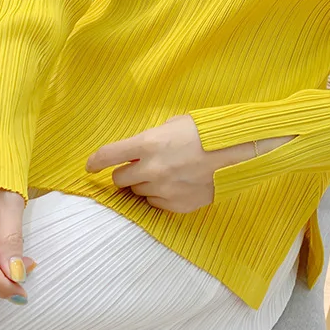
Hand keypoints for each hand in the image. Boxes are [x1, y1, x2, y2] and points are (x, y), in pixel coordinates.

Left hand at [85, 114, 242, 212]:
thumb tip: (139, 149)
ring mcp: (164, 190)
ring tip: (167, 172)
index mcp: (148, 143)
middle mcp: (151, 169)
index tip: (90, 166)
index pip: (108, 155)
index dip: (95, 162)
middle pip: (120, 179)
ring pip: (138, 192)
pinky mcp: (176, 205)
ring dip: (145, 184)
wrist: (239, 153)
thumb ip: (152, 137)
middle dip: (125, 173)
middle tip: (138, 167)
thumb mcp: (176, 124)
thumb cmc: (209, 133)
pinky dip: (160, 195)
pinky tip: (176, 184)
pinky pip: (156, 203)